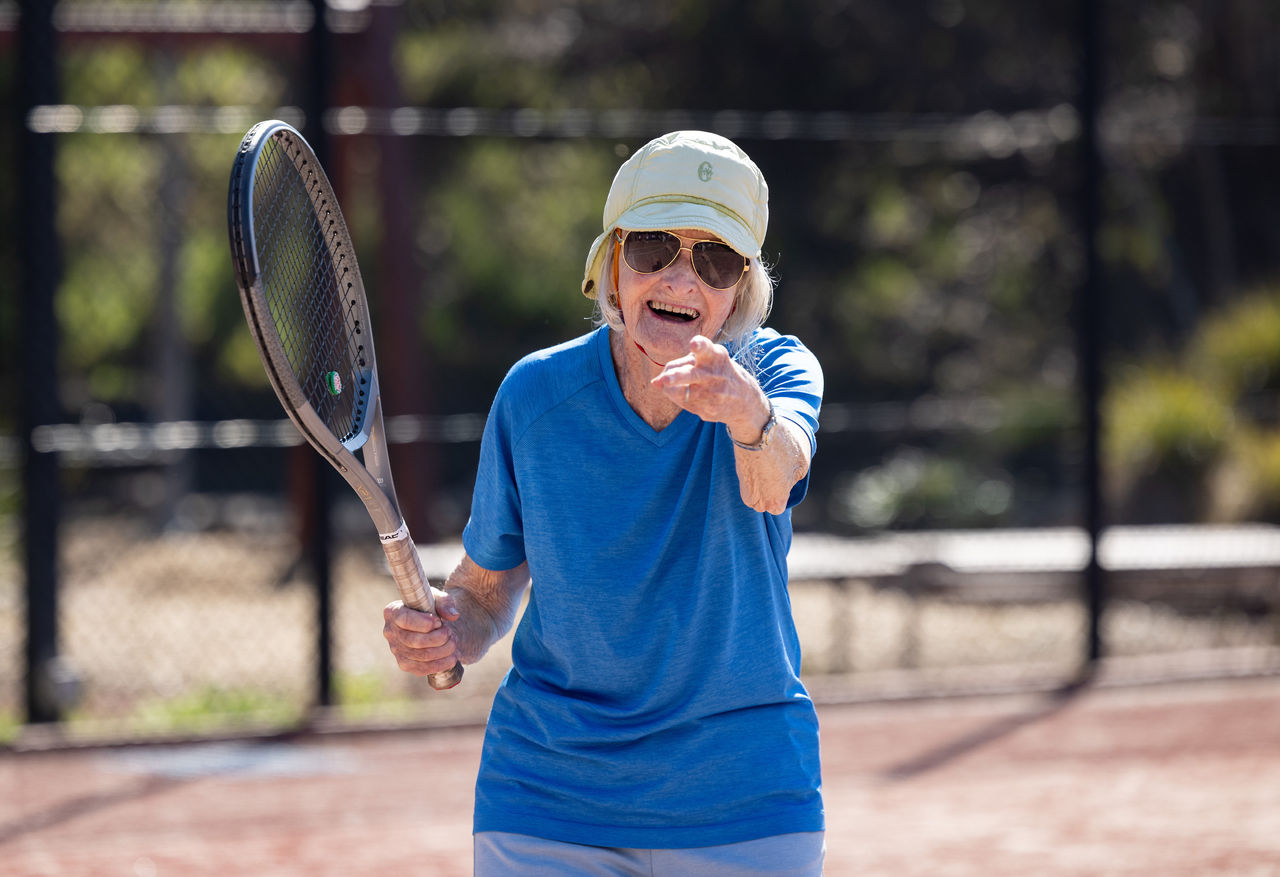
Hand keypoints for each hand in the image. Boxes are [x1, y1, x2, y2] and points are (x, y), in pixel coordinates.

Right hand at [382, 593, 460, 677]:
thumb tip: (453, 616)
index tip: (439, 621)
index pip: (405, 620)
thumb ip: (445, 602)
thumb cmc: (429, 607)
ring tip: (453, 642)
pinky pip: (423, 669)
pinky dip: (441, 664)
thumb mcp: (437, 597)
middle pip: (415, 641)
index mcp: (393, 611)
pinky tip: (452, 657)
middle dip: (439, 637)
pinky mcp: (404, 664)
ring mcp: (396, 650)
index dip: (425, 623)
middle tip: (450, 632)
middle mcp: (390, 632)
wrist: (429, 623)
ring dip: (444, 650)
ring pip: (422, 656)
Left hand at [651, 335, 770, 442]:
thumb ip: (683, 364)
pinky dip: (679, 398)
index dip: (699, 345)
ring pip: (679, 391)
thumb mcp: (710, 361)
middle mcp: (714, 374)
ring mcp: (712, 394)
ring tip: (669, 383)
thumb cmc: (721, 374)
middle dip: (676, 377)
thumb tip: (655, 383)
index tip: (694, 344)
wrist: (746, 402)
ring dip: (669, 387)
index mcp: (716, 356)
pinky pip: (683, 403)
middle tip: (663, 379)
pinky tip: (688, 394)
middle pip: (690, 374)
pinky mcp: (709, 409)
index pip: (706, 349)